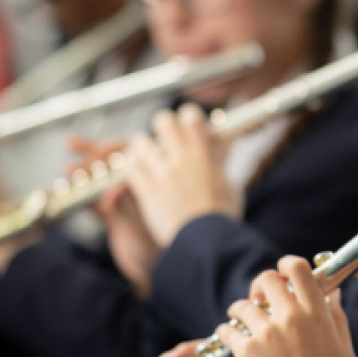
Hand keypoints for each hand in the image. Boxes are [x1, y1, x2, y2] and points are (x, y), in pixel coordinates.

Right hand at [67, 136, 159, 296]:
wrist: (164, 271)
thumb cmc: (170, 246)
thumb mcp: (148, 224)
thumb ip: (129, 209)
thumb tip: (114, 191)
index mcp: (156, 182)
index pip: (134, 156)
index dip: (115, 147)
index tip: (99, 145)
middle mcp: (141, 189)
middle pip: (115, 163)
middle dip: (94, 153)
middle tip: (71, 144)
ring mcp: (127, 204)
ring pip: (102, 181)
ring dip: (83, 172)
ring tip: (67, 167)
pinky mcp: (114, 220)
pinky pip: (95, 202)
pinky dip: (82, 194)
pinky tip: (70, 188)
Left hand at [125, 104, 239, 247]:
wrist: (206, 241)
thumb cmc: (221, 217)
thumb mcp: (229, 184)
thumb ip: (219, 162)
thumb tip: (220, 147)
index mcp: (204, 153)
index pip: (191, 115)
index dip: (187, 117)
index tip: (187, 125)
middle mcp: (182, 157)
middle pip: (163, 121)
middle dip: (161, 127)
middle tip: (163, 140)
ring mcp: (162, 173)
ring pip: (140, 142)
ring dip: (142, 149)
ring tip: (146, 160)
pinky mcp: (146, 190)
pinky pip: (129, 168)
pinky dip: (130, 170)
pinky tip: (136, 177)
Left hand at [217, 256, 356, 356]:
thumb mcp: (345, 353)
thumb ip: (338, 319)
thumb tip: (334, 294)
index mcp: (317, 314)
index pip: (298, 268)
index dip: (286, 265)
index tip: (282, 274)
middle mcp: (292, 317)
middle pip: (267, 280)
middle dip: (260, 287)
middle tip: (259, 300)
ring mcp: (268, 333)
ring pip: (243, 304)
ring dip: (239, 311)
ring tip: (240, 321)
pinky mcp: (247, 352)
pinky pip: (227, 330)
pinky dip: (226, 332)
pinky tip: (230, 339)